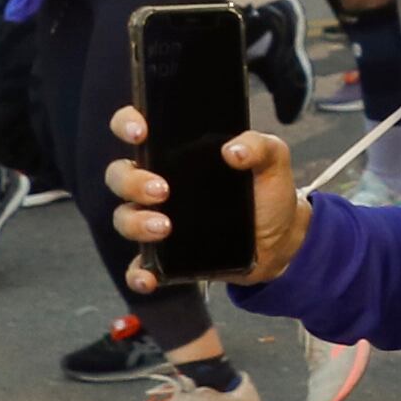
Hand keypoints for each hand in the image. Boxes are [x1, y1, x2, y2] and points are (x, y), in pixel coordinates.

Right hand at [106, 106, 307, 291]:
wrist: (281, 239)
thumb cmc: (267, 191)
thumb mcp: (272, 161)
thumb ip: (260, 146)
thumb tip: (234, 150)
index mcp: (175, 153)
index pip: (134, 129)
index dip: (126, 124)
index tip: (140, 131)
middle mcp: (157, 183)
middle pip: (120, 175)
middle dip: (133, 182)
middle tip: (162, 190)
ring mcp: (156, 220)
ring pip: (124, 217)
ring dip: (136, 222)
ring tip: (166, 227)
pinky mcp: (164, 258)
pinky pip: (138, 267)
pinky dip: (138, 273)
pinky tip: (149, 276)